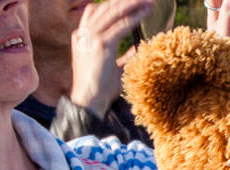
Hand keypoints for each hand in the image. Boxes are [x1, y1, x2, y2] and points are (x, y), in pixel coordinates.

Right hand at [69, 0, 153, 115]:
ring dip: (132, 5)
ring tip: (148, 2)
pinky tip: (145, 13)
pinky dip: (135, 17)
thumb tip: (138, 48)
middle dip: (126, 1)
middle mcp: (83, 32)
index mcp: (82, 36)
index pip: (97, 12)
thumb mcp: (112, 68)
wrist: (88, 101)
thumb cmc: (100, 89)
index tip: (130, 1)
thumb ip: (124, 56)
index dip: (114, 4)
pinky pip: (121, 25)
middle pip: (106, 8)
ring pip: (114, 12)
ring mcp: (90, 36)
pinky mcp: (100, 43)